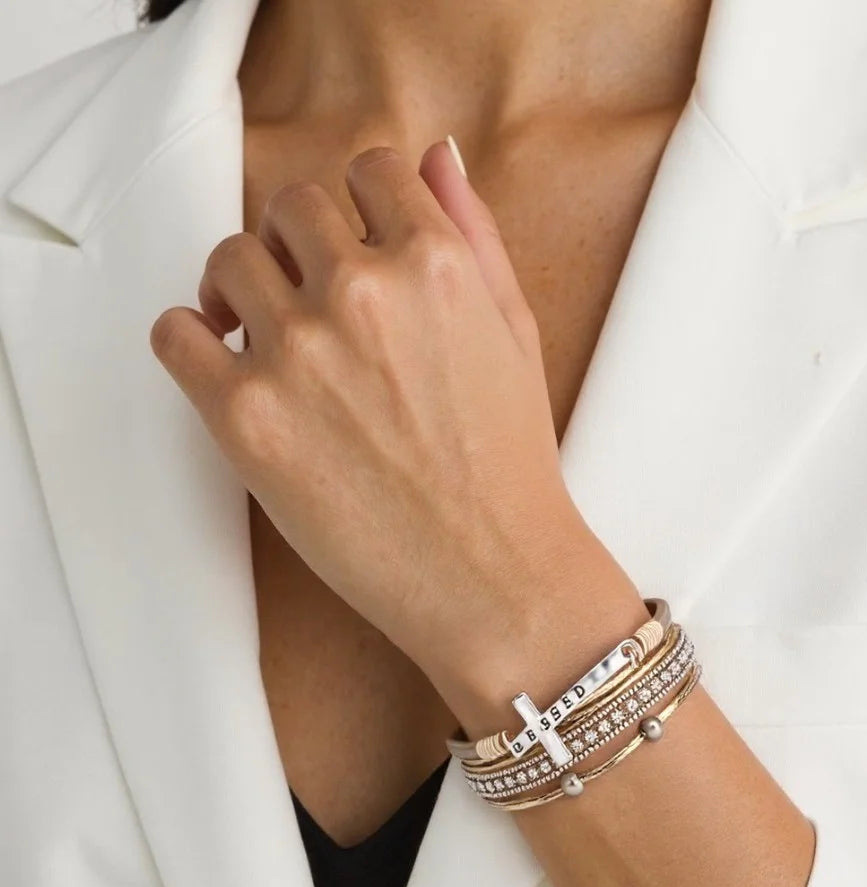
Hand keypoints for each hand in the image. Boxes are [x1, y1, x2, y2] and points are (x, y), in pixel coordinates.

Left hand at [149, 140, 631, 707]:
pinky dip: (192, 341)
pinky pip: (175, 333)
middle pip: (290, 209)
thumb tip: (435, 156)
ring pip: (229, 260)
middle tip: (314, 301)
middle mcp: (362, 292)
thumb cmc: (510, 465)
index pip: (368, 171)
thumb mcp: (515, 334)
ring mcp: (298, 352)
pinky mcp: (246, 416)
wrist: (492, 574)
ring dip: (245, 289)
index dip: (361, 208)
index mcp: (435, 263)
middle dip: (303, 247)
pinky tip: (229, 370)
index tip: (356, 245)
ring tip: (267, 337)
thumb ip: (474, 234)